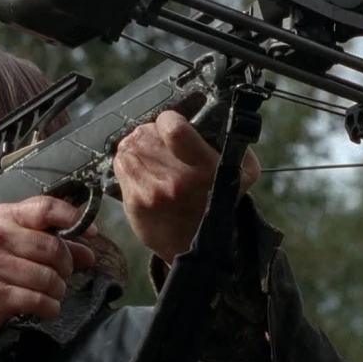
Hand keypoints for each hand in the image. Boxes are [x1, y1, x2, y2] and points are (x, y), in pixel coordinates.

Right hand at [0, 196, 95, 333]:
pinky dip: (51, 307)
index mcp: (7, 216)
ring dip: (59, 289)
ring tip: (54, 291)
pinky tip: (48, 307)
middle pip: (53, 249)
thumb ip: (56, 242)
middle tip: (64, 272)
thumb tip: (89, 254)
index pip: (45, 208)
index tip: (91, 233)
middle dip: (67, 264)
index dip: (72, 218)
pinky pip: (39, 301)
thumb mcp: (20, 241)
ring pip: (49, 278)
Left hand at [113, 110, 259, 263]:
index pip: (173, 129)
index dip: (169, 120)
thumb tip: (214, 116)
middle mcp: (176, 182)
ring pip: (130, 146)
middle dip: (152, 132)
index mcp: (205, 170)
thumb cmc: (220, 203)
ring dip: (139, 145)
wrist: (197, 246)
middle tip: (161, 141)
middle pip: (146, 134)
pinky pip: (120, 165)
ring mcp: (151, 192)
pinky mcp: (134, 202)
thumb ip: (233, 141)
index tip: (173, 124)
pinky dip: (128, 161)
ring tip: (153, 156)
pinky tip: (142, 170)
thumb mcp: (242, 173)